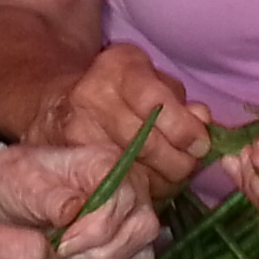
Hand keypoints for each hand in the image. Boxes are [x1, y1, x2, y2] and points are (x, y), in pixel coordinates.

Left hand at [0, 141, 163, 258]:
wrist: (2, 201)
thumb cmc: (13, 184)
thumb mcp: (19, 182)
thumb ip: (48, 197)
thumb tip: (73, 210)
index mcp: (107, 162)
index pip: (123, 200)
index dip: (94, 229)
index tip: (59, 243)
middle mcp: (131, 188)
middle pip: (141, 230)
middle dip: (97, 253)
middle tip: (58, 255)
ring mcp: (133, 219)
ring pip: (140, 257)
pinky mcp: (127, 247)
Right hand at [33, 45, 212, 198]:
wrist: (57, 105)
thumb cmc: (120, 93)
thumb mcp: (153, 80)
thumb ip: (180, 101)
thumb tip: (201, 121)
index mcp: (119, 67)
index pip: (155, 102)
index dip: (183, 129)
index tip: (200, 145)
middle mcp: (90, 95)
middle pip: (143, 142)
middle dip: (176, 161)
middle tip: (188, 166)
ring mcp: (75, 131)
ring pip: (131, 170)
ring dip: (160, 181)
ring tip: (169, 177)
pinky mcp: (70, 162)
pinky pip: (114, 186)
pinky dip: (138, 191)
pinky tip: (147, 185)